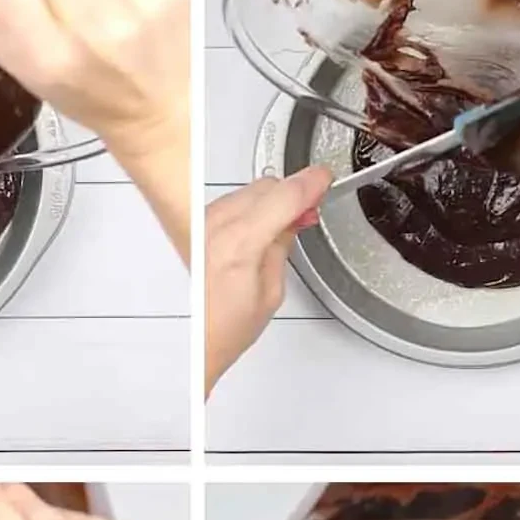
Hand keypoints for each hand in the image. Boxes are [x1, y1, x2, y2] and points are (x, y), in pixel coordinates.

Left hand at [206, 168, 332, 397]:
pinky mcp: (196, 225)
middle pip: (266, 187)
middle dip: (292, 195)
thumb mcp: (271, 291)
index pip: (284, 196)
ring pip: (248, 192)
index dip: (310, 185)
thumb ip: (283, 243)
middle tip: (308, 213)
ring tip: (284, 227)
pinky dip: (251, 208)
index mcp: (238, 243)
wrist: (194, 339)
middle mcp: (214, 226)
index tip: (324, 180)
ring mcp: (202, 222)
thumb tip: (297, 215)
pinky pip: (231, 202)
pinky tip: (261, 228)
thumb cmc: (226, 327)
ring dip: (271, 201)